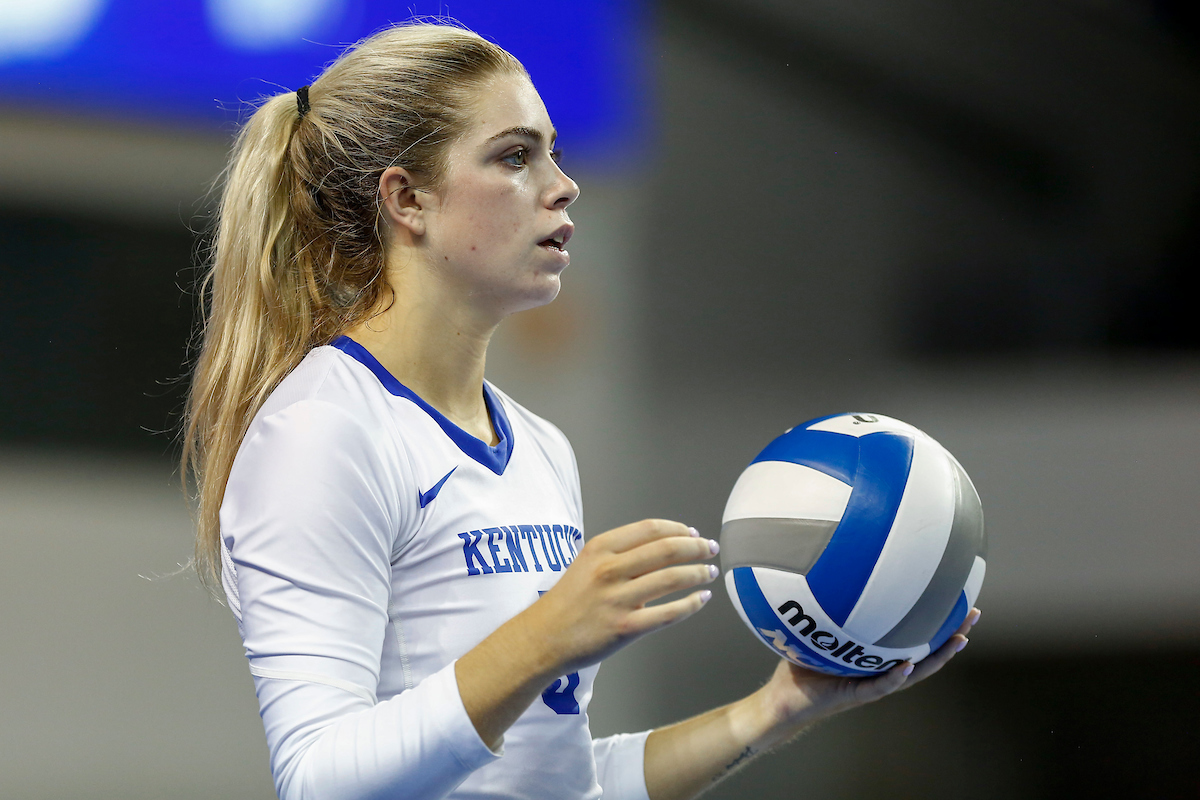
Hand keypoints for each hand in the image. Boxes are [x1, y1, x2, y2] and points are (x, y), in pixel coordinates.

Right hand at [525, 519, 720, 675]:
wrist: (542, 639)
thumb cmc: (566, 602)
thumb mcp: (585, 564)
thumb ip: (619, 555)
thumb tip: (663, 549)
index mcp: (600, 548)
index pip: (650, 529)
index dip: (678, 529)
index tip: (693, 532)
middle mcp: (609, 570)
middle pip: (667, 549)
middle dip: (696, 547)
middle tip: (710, 548)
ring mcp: (617, 600)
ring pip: (672, 579)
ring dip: (698, 573)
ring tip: (710, 572)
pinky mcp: (625, 628)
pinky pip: (668, 614)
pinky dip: (691, 604)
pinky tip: (701, 599)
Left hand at [759, 607, 981, 735]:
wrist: (782, 698)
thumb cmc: (800, 663)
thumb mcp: (817, 626)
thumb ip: (826, 601)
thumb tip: (830, 562)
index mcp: (878, 656)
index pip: (916, 638)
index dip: (938, 622)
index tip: (959, 598)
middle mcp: (882, 670)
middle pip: (927, 653)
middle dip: (952, 634)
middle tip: (973, 613)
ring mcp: (872, 684)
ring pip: (914, 673)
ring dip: (938, 658)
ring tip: (959, 640)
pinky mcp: (854, 695)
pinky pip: (880, 686)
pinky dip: (895, 677)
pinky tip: (909, 664)